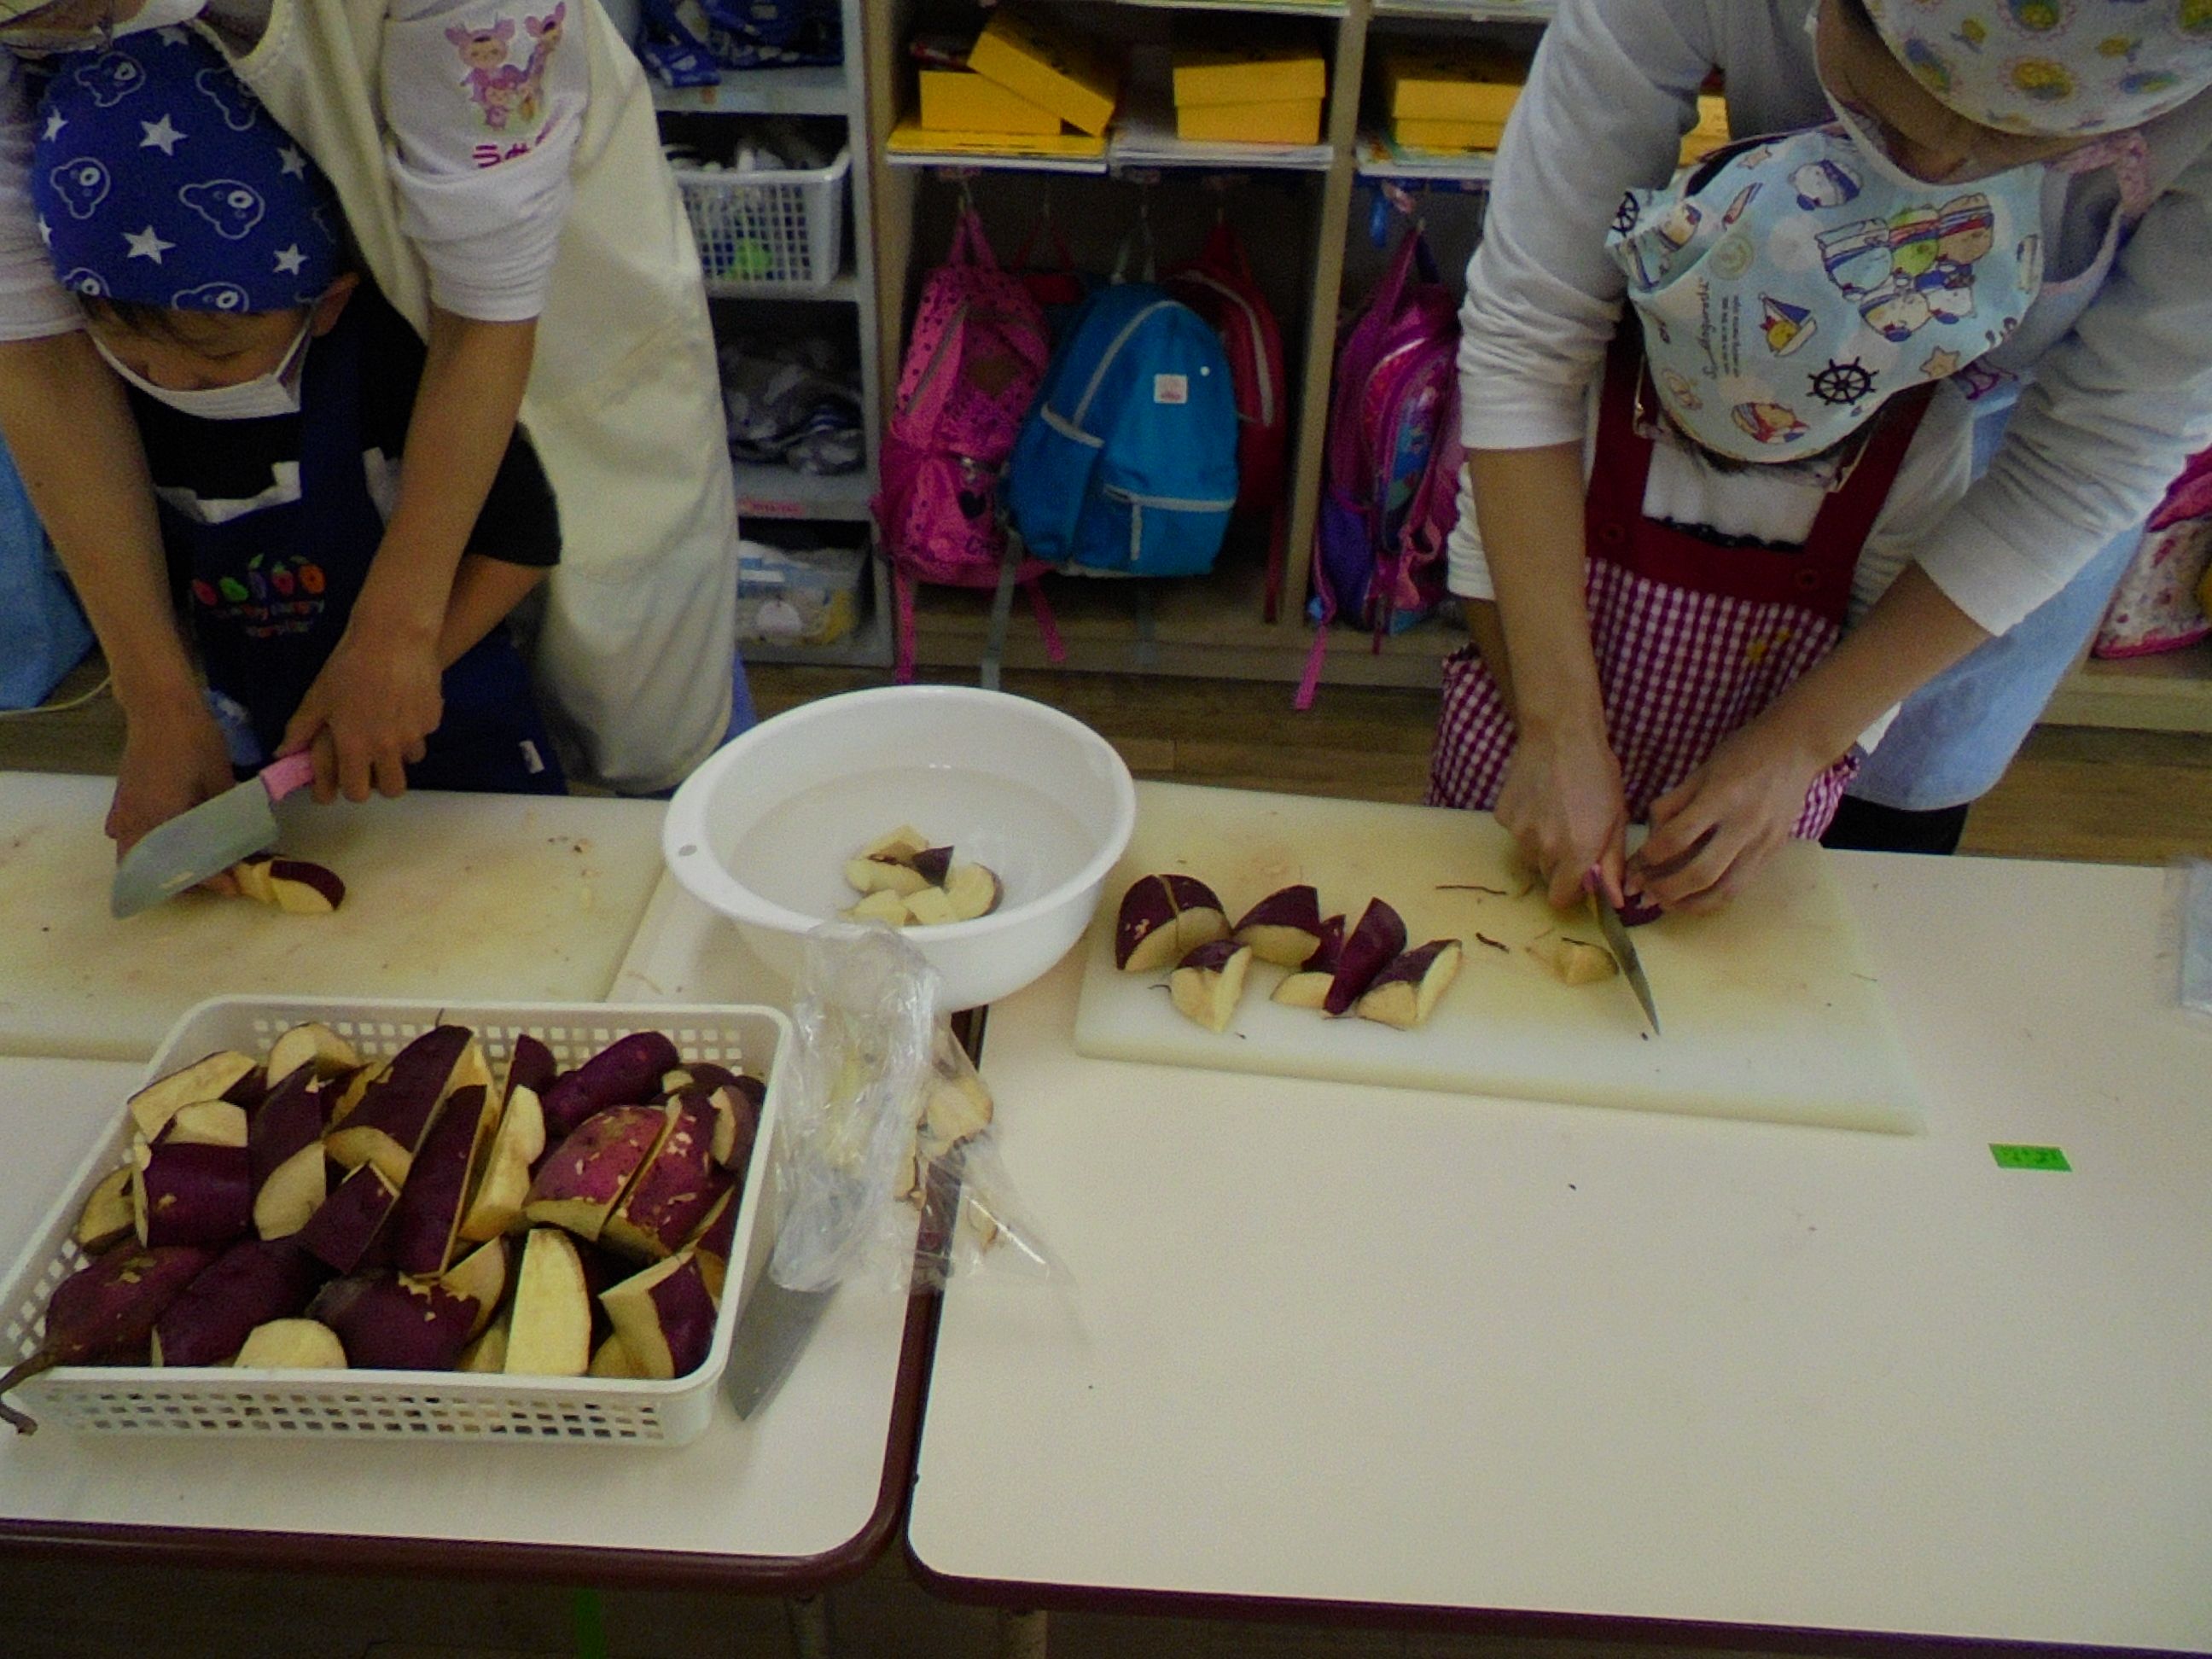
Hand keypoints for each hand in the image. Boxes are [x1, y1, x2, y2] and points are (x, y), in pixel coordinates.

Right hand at [109, 702, 240, 893]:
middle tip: (211, 877)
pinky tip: (167, 843)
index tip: (233, 887)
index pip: (182, 864)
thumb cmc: (193, 740)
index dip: (210, 879)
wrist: (159, 706)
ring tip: (193, 864)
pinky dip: (145, 845)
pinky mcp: (124, 798)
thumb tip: (243, 842)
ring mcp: (124, 809)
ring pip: (134, 852)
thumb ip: (227, 815)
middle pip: (148, 867)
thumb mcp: (220, 780)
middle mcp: (133, 821)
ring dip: (159, 864)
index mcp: (158, 819)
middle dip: (177, 878)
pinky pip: (128, 833)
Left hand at [280, 618, 439, 802]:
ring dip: (399, 753)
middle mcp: (386, 748)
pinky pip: (423, 734)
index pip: (356, 792)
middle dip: (381, 783)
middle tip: (373, 764)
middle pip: (393, 789)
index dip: (350, 790)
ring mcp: (414, 735)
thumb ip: (301, 729)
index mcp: (355, 746)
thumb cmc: (349, 665)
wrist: (395, 636)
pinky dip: (413, 727)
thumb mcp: (318, 696)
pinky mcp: (433, 718)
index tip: (347, 781)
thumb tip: (282, 753)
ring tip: (390, 728)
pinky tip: (405, 704)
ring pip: (410, 761)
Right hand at [1494, 727, 1629, 909]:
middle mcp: (1544, 850)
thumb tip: (1615, 901)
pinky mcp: (1503, 816)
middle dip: (1558, 864)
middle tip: (1571, 832)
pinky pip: (1515, 832)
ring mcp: (1519, 833)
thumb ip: (1612, 864)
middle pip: (1546, 875)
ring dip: (1541, 843)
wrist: (1560, 735)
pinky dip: (1526, 822)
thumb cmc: (1598, 774)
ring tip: (1554, 811)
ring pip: (1529, 853)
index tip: (1579, 873)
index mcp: (1576, 853)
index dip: (1570, 889)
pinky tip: (1538, 798)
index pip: (1560, 898)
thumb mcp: (1616, 819)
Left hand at [1631, 718, 1832, 913]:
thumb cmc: (1742, 752)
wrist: (1796, 747)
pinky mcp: (1774, 852)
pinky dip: (1713, 898)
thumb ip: (1673, 804)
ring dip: (1689, 904)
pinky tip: (1693, 897)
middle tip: (1642, 893)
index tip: (1632, 867)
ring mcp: (1763, 842)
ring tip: (1665, 903)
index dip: (1648, 858)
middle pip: (1700, 873)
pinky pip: (1741, 886)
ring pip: (1724, 891)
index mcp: (1721, 797)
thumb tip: (1648, 841)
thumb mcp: (1701, 770)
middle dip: (1665, 889)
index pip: (1677, 838)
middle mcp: (1744, 824)